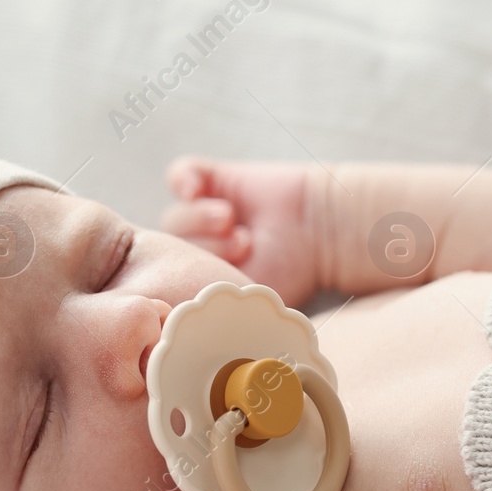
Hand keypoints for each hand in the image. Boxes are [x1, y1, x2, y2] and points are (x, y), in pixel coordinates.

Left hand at [161, 156, 322, 305]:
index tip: (212, 276)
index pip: (172, 279)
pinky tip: (199, 190)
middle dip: (203, 247)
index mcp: (203, 277)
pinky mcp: (212, 180)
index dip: (185, 276)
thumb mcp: (246, 297)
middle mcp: (201, 247)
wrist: (320, 233)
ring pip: (175, 217)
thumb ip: (211, 304)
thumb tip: (181, 316)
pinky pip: (179, 174)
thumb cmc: (289, 273)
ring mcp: (203, 212)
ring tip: (230, 221)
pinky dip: (185, 180)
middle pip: (171, 248)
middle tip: (241, 246)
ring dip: (200, 219)